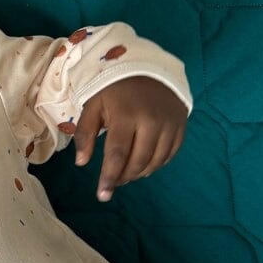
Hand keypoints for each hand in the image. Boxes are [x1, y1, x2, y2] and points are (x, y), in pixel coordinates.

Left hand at [75, 76, 186, 201]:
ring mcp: (169, 123)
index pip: (117, 154)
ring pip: (156, 161)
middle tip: (112, 183)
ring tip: (126, 174)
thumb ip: (85, 134)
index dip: (109, 177)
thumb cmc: (114, 89)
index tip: (103, 195)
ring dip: (139, 173)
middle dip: (123, 178)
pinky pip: (170, 154)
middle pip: (138, 161)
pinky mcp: (181, 125)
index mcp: (125, 115)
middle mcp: (151, 121)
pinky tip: (144, 164)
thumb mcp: (93, 106)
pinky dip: (156, 164)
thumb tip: (81, 163)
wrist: (148, 68)